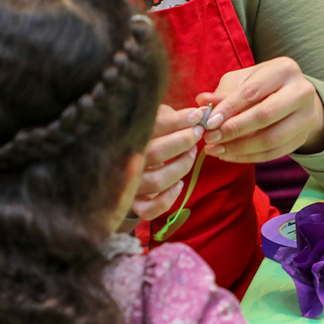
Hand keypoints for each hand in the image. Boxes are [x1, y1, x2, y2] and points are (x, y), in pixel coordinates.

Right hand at [132, 104, 203, 220]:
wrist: (126, 166)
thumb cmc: (148, 138)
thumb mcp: (155, 121)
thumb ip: (172, 117)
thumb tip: (199, 114)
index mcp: (126, 137)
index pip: (151, 127)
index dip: (177, 121)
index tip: (198, 116)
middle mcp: (124, 162)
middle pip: (154, 153)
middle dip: (182, 142)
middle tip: (197, 133)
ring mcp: (130, 185)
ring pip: (156, 181)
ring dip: (180, 167)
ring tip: (191, 154)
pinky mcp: (135, 204)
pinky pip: (149, 209)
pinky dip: (167, 199)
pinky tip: (179, 185)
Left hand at [197, 58, 323, 163]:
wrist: (296, 98)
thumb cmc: (264, 85)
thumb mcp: (244, 80)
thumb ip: (224, 92)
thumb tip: (202, 102)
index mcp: (284, 70)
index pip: (253, 91)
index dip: (229, 108)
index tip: (209, 122)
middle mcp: (301, 92)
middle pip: (266, 115)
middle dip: (234, 129)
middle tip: (211, 138)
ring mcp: (306, 116)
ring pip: (271, 139)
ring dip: (240, 148)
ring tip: (216, 150)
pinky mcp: (303, 137)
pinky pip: (275, 153)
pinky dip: (250, 157)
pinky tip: (230, 155)